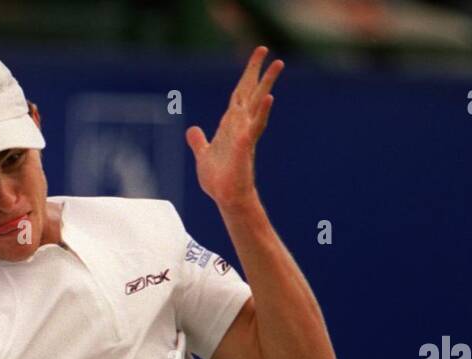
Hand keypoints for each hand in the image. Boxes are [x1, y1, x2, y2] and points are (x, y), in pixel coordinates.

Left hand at [185, 45, 282, 209]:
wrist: (225, 198)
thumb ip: (198, 141)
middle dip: (256, 70)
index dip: (245, 76)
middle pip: (249, 92)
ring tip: (278, 64)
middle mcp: (240, 125)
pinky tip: (270, 98)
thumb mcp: (203, 155)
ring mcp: (245, 134)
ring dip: (267, 83)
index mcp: (231, 125)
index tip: (256, 58)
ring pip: (257, 103)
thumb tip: (192, 129)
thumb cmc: (218, 180)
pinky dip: (262, 112)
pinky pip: (255, 126)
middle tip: (264, 48)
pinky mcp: (245, 146)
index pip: (239, 94)